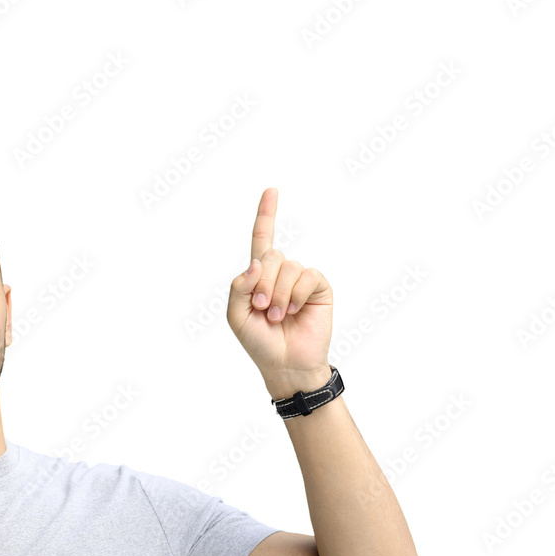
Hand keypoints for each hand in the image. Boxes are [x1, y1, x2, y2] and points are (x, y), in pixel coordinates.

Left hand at [226, 188, 334, 397]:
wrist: (286, 364)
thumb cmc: (260, 342)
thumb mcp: (236, 316)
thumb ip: (238, 288)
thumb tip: (256, 264)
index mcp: (260, 276)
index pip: (262, 239)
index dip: (266, 215)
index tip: (271, 190)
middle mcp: (282, 273)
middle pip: (270, 255)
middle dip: (262, 283)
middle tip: (261, 308)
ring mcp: (301, 279)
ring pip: (287, 266)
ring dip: (278, 294)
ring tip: (277, 316)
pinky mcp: (318, 287)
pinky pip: (306, 275)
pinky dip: (295, 294)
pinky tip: (294, 311)